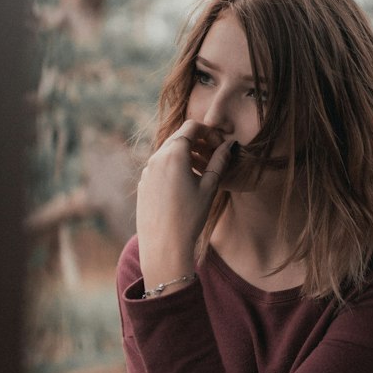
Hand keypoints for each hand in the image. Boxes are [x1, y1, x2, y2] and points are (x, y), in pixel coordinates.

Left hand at [136, 121, 235, 288]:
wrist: (163, 246)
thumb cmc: (190, 217)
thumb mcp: (209, 187)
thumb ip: (219, 161)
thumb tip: (229, 145)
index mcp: (173, 154)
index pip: (192, 126)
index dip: (208, 131)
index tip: (218, 145)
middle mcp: (156, 157)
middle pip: (178, 135)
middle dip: (197, 140)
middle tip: (212, 154)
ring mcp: (147, 170)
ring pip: (167, 150)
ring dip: (184, 153)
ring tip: (200, 170)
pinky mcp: (143, 183)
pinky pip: (159, 165)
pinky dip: (173, 166)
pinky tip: (184, 184)